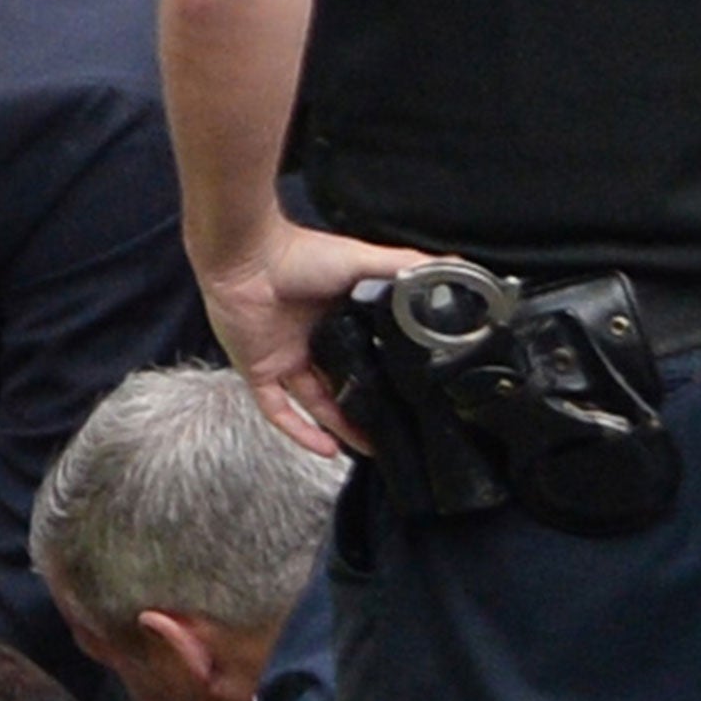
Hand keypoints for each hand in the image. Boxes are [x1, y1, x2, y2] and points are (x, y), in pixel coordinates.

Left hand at [199, 218, 430, 457]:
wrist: (248, 256)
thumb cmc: (299, 252)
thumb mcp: (364, 260)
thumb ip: (407, 267)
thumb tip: (452, 267)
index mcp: (333, 315)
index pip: (363, 352)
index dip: (384, 374)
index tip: (410, 394)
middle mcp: (309, 339)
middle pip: (340, 383)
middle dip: (364, 409)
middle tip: (395, 430)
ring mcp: (283, 356)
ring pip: (315, 403)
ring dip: (340, 427)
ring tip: (371, 448)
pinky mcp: (259, 370)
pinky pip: (278, 411)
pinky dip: (300, 431)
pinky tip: (326, 447)